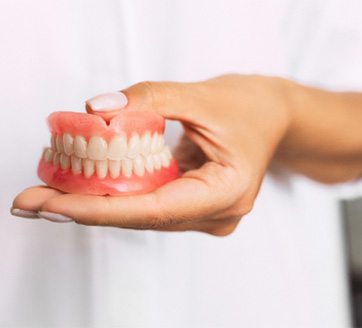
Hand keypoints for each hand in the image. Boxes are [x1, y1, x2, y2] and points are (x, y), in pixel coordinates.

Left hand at [11, 75, 290, 234]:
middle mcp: (216, 213)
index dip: (99, 209)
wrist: (272, 116)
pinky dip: (119, 194)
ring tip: (50, 192)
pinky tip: (86, 186)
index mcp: (227, 192)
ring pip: (143, 214)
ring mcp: (206, 214)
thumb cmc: (248, 106)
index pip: (154, 210)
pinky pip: (151, 205)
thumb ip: (149, 98)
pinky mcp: (195, 206)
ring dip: (98, 202)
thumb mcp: (201, 95)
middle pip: (142, 217)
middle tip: (33, 199)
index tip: (51, 205)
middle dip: (86, 208)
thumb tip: (95, 109)